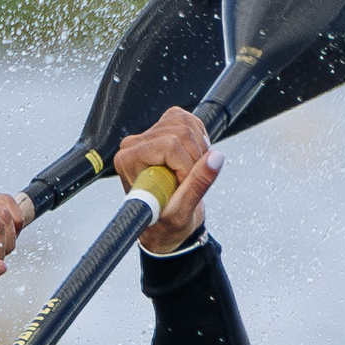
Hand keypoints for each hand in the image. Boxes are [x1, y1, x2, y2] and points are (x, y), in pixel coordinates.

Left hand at [114, 107, 223, 252]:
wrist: (165, 224)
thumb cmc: (164, 223)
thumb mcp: (182, 210)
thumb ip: (198, 184)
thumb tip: (215, 158)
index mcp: (128, 160)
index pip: (170, 144)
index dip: (186, 166)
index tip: (183, 186)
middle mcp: (134, 145)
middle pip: (181, 131)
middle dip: (195, 158)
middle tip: (187, 181)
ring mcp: (148, 135)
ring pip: (186, 123)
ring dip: (199, 149)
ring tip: (189, 172)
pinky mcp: (162, 129)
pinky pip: (189, 120)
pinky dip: (200, 139)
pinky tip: (193, 159)